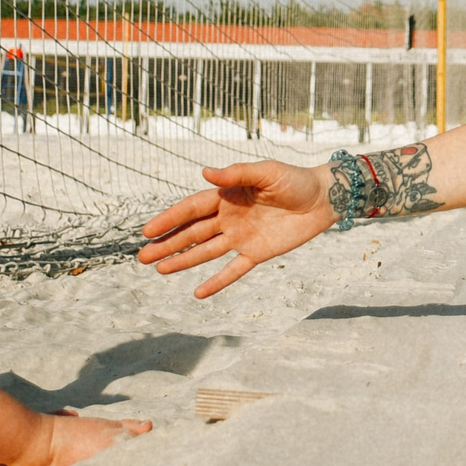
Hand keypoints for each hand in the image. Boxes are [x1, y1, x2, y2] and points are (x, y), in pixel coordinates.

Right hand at [138, 161, 333, 296]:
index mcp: (227, 195)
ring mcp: (241, 237)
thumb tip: (204, 172)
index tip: (147, 230)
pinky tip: (199, 293)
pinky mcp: (257, 253)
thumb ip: (236, 174)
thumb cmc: (294, 180)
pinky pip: (233, 270)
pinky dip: (217, 282)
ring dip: (182, 260)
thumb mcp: (265, 172)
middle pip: (192, 233)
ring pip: (205, 252)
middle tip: (142, 256)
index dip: (169, 219)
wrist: (323, 199)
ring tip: (159, 269)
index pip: (191, 209)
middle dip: (167, 243)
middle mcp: (228, 218)